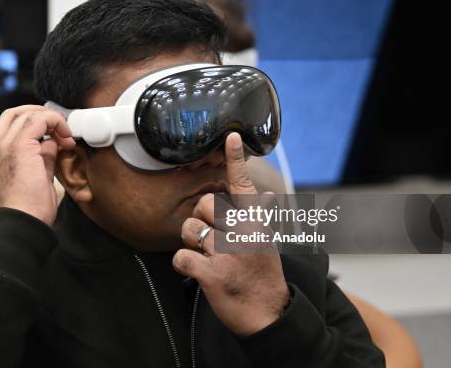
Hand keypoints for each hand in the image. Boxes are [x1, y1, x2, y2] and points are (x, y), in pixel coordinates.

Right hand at [0, 105, 75, 225]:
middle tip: (59, 125)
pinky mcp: (18, 147)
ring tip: (66, 134)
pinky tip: (65, 137)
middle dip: (38, 113)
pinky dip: (55, 122)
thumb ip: (42, 156)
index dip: (31, 122)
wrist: (23, 223)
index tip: (52, 133)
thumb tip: (52, 142)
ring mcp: (4, 146)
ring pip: (26, 114)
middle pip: (12, 114)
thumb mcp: (37, 176)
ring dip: (51, 119)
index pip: (8, 127)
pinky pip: (38, 120)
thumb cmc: (30, 210)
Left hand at [173, 133, 288, 335]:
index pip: (243, 184)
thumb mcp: (267, 242)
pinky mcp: (212, 273)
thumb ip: (261, 217)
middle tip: (210, 239)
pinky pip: (181, 256)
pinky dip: (184, 265)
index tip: (230, 137)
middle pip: (203, 205)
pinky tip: (197, 271)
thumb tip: (266, 195)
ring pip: (188, 229)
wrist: (269, 314)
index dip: (235, 159)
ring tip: (207, 256)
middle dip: (200, 220)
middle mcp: (244, 232)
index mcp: (256, 222)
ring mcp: (228, 252)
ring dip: (191, 243)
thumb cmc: (264, 275)